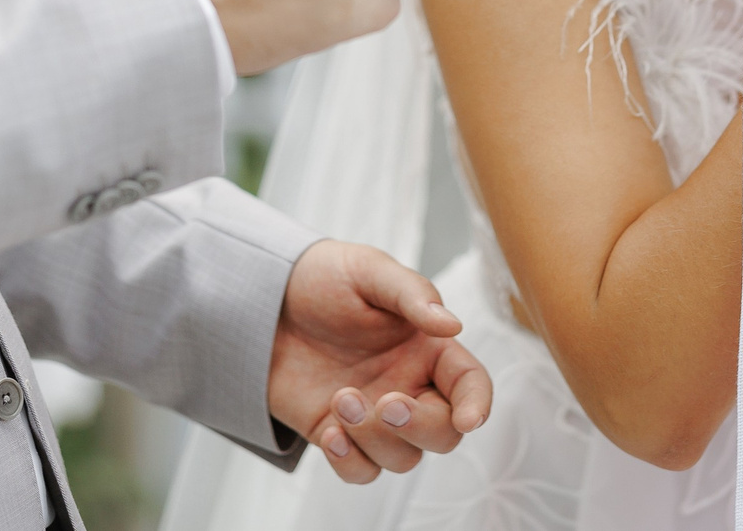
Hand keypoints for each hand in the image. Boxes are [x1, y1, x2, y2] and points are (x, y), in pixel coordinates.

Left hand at [268, 240, 492, 483]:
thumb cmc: (323, 278)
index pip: (470, 383)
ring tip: (339, 398)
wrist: (264, 302)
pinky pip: (362, 472)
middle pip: (443, 434)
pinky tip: (329, 433)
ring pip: (403, 458)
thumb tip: (453, 324)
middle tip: (385, 404)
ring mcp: (374, 415)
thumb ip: (412, 294)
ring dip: (374, 439)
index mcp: (426, 347)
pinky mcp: (339, 434)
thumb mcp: (368, 271)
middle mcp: (409, 385)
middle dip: (419, 427)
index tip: (467, 419)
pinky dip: (351, 463)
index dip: (478, 404)